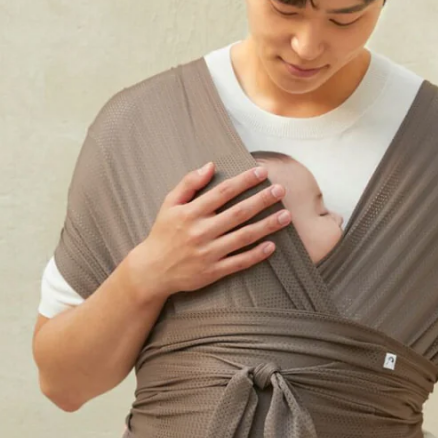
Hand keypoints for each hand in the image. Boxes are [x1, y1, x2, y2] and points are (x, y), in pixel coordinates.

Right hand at [141, 162, 291, 295]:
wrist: (152, 270)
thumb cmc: (163, 233)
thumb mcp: (169, 204)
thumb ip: (189, 183)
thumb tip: (210, 165)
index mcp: (191, 213)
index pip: (223, 192)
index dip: (244, 181)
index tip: (262, 172)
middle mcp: (201, 231)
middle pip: (238, 213)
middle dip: (262, 200)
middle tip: (281, 190)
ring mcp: (208, 253)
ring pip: (243, 237)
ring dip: (267, 226)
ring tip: (286, 216)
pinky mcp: (213, 271)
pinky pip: (239, 262)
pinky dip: (256, 255)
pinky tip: (272, 246)